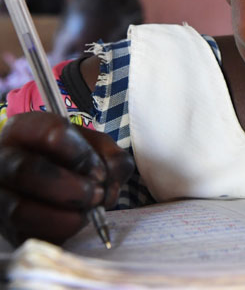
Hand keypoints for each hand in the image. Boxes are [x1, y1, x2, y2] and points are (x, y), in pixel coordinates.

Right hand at [0, 112, 133, 246]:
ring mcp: (0, 194)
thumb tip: (108, 188)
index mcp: (25, 129)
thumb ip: (112, 159)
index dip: (81, 155)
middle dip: (71, 187)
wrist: (57, 180)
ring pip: (19, 209)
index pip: (49, 133)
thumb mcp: (97, 146)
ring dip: (64, 216)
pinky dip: (57, 234)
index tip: (99, 171)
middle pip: (27, 171)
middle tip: (97, 195)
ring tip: (88, 212)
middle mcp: (3, 159)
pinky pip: (26, 236)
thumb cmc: (75, 157)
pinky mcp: (4, 227)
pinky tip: (74, 223)